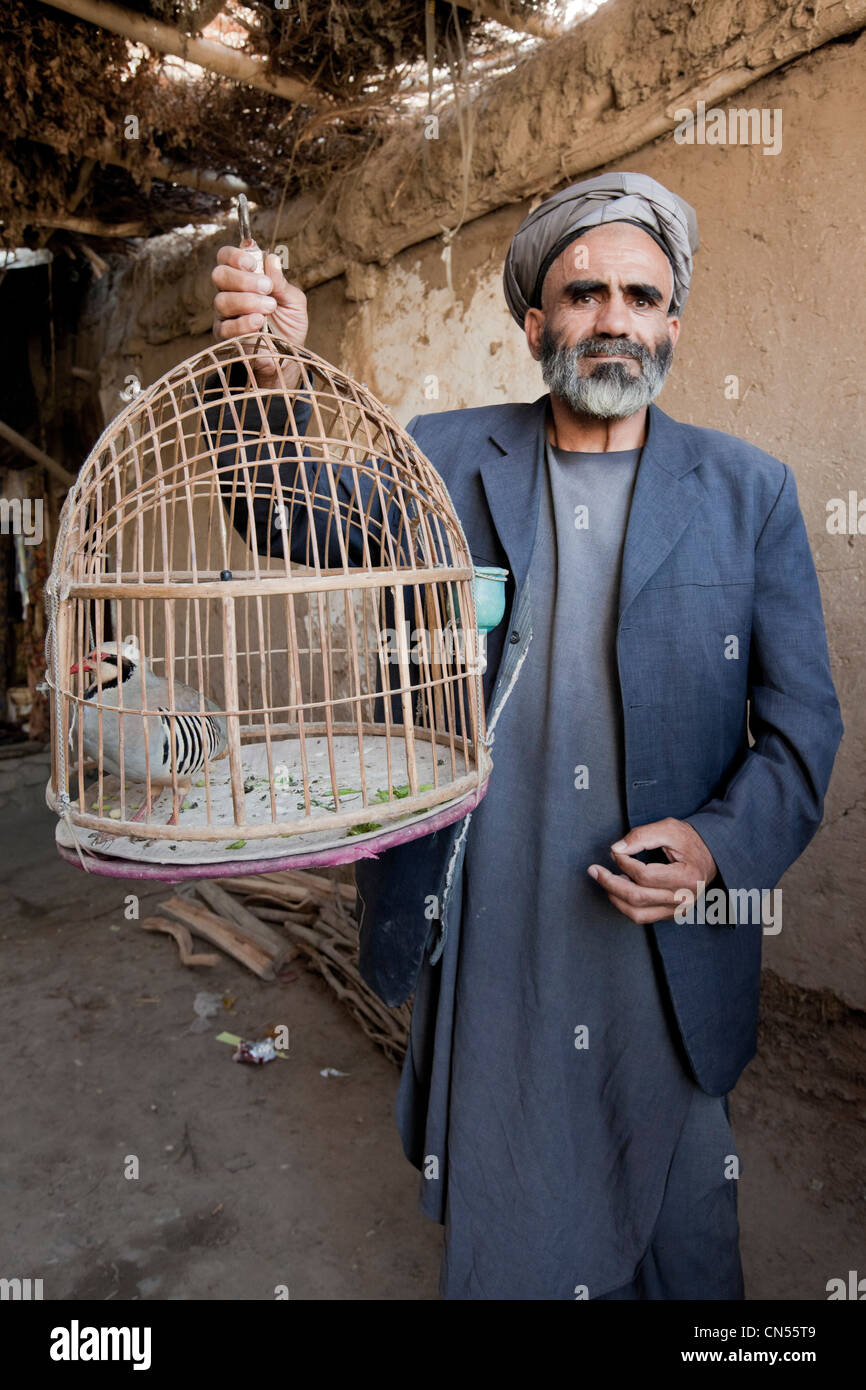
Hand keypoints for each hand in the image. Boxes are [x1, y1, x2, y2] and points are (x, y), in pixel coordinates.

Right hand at [212, 246, 308, 386]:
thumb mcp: (294, 301)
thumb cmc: (289, 325)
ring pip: (222, 300)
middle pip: (220, 274)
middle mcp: (230, 293)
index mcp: (244, 278)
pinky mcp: (225, 337)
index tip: (253, 263)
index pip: (226, 257)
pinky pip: (226, 326)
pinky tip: (259, 322)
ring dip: (248, 301)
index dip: (235, 255)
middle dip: (243, 278)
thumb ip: (281, 282)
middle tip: (266, 287)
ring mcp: (225, 315)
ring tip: (269, 307)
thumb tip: (271, 259)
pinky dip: (243, 322)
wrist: (289, 356)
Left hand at [587, 817, 716, 923]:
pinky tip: (619, 887)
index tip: (615, 851)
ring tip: (605, 879)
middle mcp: (685, 898)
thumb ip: (641, 836)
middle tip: (593, 870)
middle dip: (610, 883)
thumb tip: (616, 849)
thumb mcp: (668, 829)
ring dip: (615, 896)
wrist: (710, 855)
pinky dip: (625, 904)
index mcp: (688, 877)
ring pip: (637, 913)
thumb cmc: (689, 841)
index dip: (624, 863)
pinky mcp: (671, 914)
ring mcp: (678, 910)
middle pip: (638, 897)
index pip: (645, 875)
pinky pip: (642, 916)